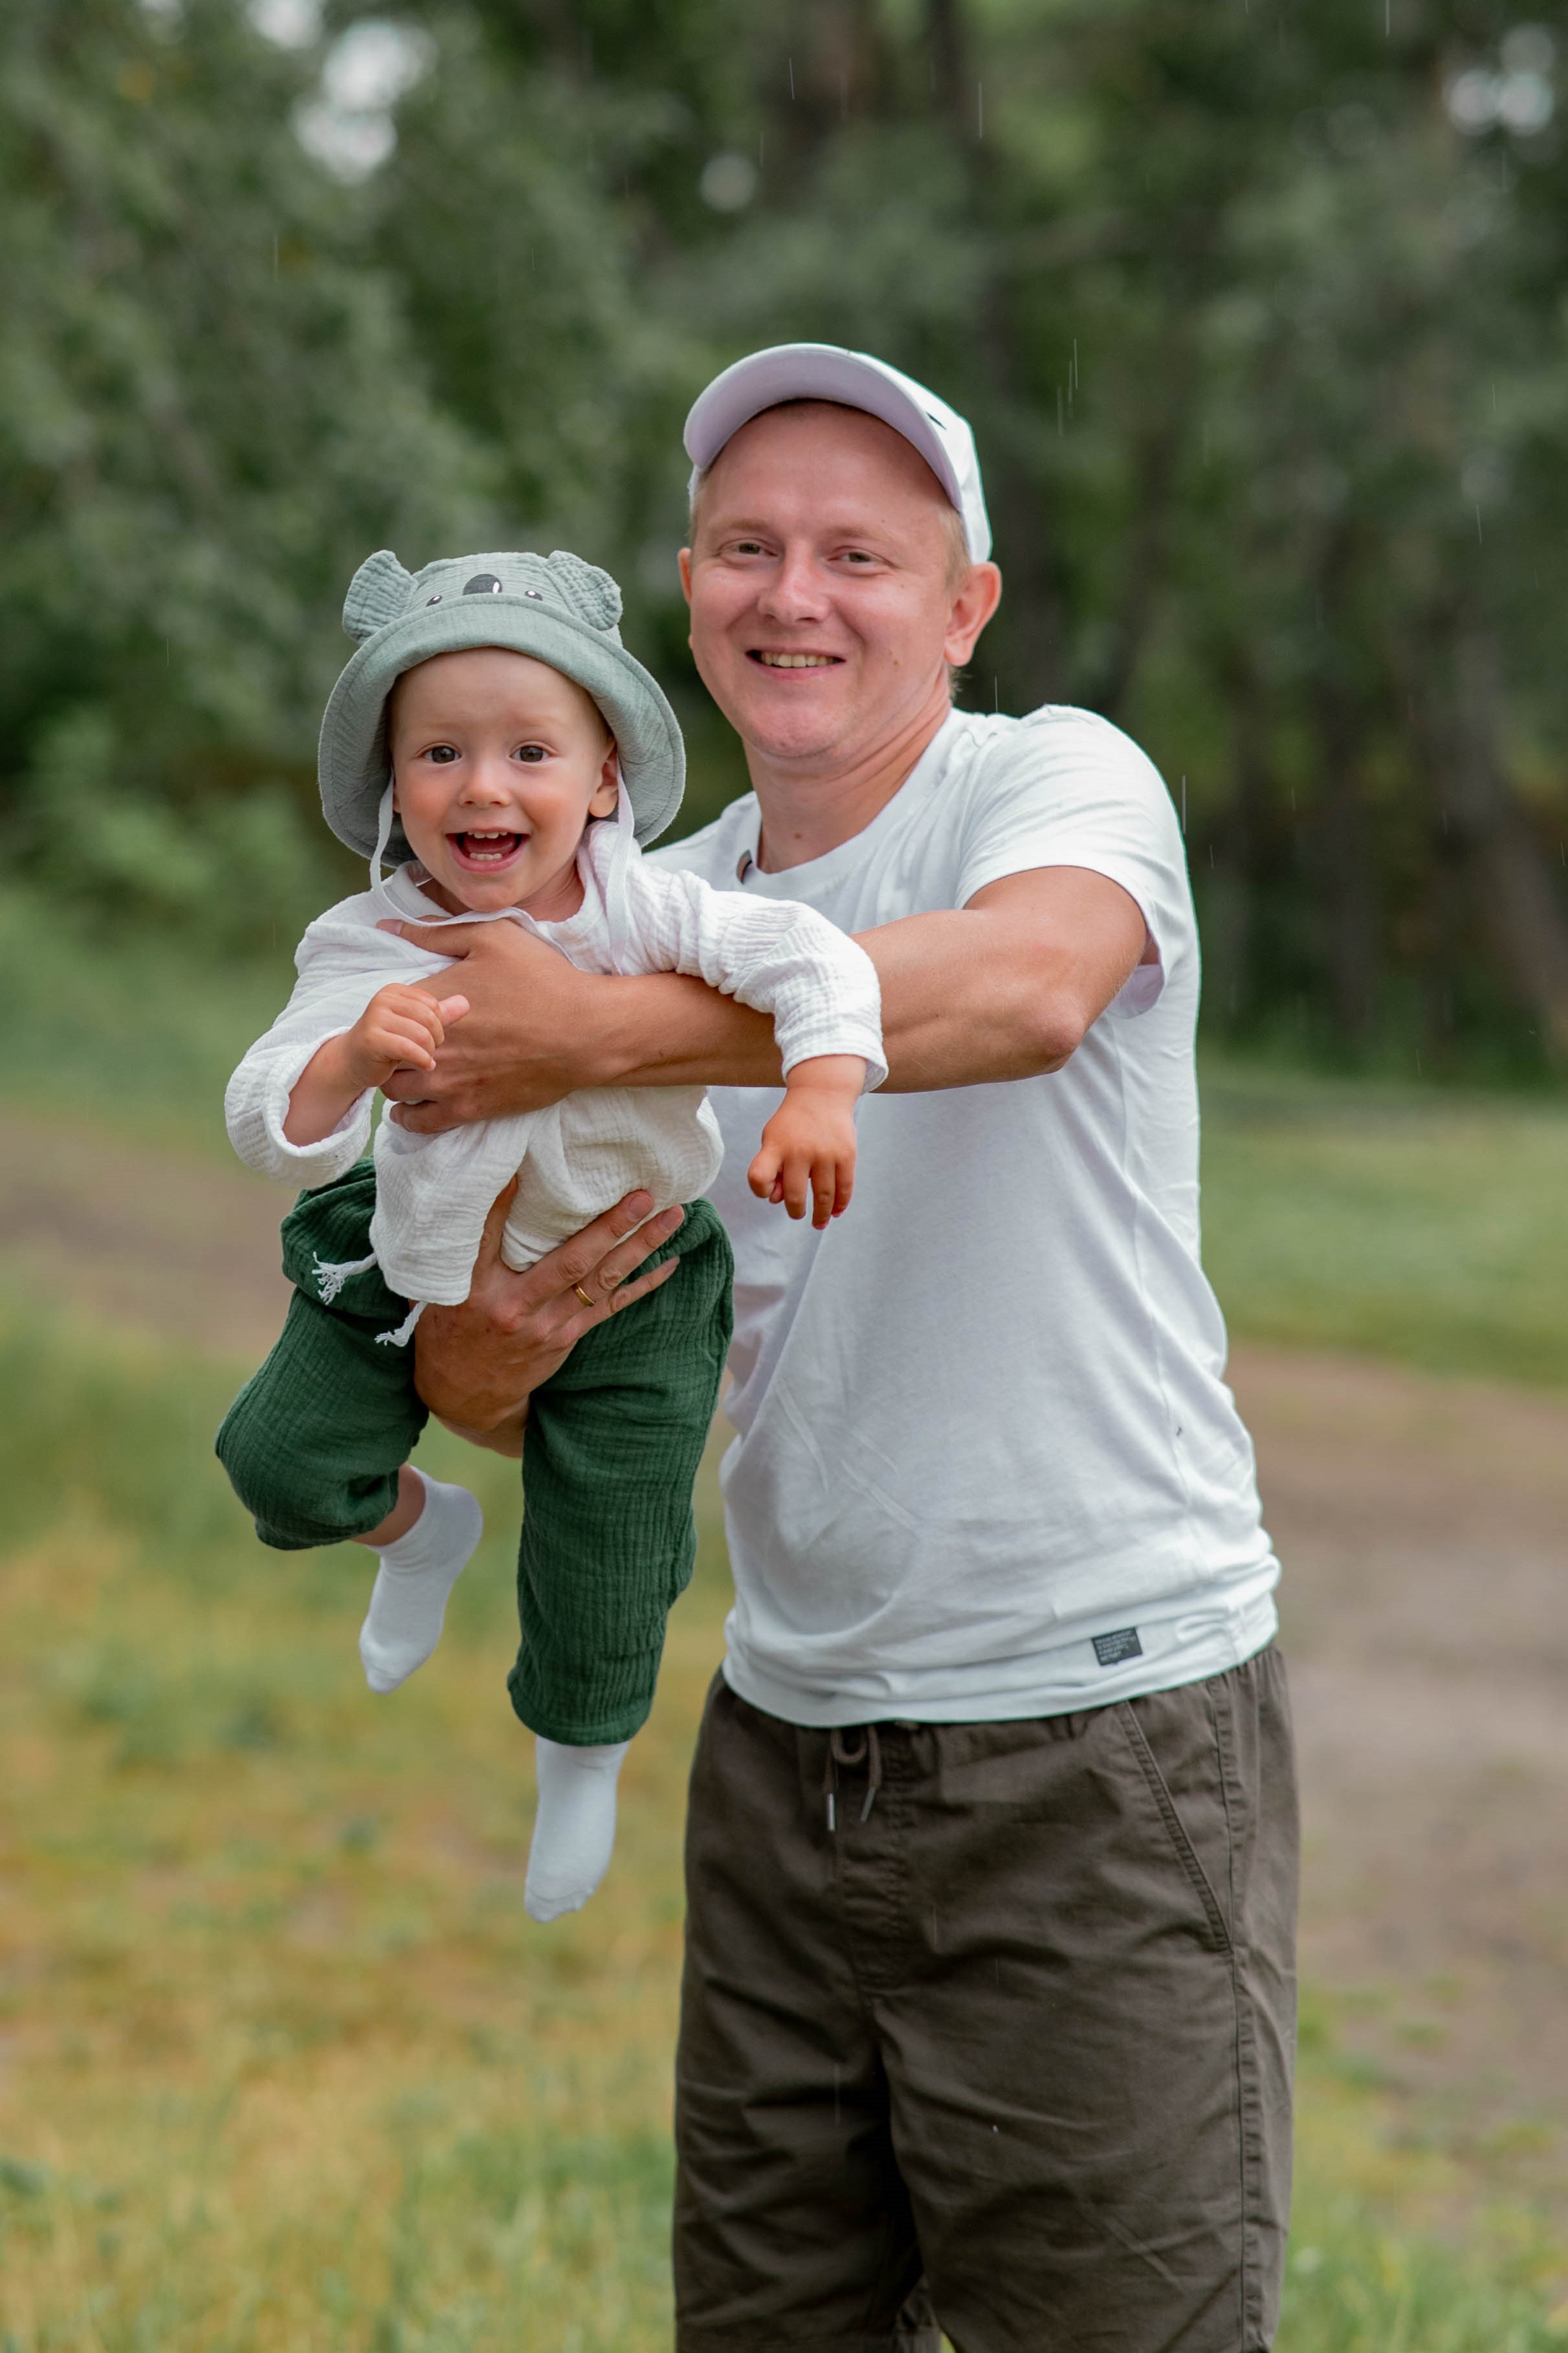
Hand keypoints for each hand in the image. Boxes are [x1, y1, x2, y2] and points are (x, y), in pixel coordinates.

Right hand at [346, 981, 467, 1088]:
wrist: (353, 1061)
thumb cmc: (388, 1041)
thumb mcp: (415, 1025)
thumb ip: (440, 1014)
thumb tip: (465, 1003)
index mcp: (395, 991)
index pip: (433, 1005)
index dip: (439, 1025)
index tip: (432, 1039)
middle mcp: (383, 999)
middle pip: (429, 1018)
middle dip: (436, 1039)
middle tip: (430, 1051)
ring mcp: (375, 1018)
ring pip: (421, 1034)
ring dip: (429, 1052)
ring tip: (425, 1059)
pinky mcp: (372, 1040)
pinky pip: (408, 1049)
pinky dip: (422, 1060)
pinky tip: (425, 1066)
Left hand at [376, 918, 612, 1130]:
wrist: (584, 1031)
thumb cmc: (542, 980)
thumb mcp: (492, 938)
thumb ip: (436, 933)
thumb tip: (390, 924)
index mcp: (431, 1004)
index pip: (385, 1012)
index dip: (392, 1011)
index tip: (406, 1010)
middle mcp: (431, 1046)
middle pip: (383, 1055)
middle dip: (388, 1047)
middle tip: (405, 1041)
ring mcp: (448, 1083)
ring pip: (394, 1092)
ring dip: (397, 1081)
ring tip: (411, 1072)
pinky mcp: (469, 1109)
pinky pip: (419, 1123)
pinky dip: (411, 1116)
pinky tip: (419, 1104)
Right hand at [413, 1181, 685, 1453]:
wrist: (463, 1394)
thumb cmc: (451, 1328)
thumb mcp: (443, 1288)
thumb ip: (466, 1248)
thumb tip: (488, 1188)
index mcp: (473, 1288)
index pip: (488, 1237)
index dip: (503, 1204)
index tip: (523, 1168)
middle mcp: (514, 1306)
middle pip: (568, 1261)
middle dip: (609, 1227)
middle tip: (642, 1195)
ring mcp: (546, 1325)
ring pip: (600, 1280)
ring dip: (640, 1246)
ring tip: (672, 1216)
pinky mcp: (567, 1336)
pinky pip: (611, 1306)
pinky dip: (643, 1284)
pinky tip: (671, 1262)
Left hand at [747, 1056, 863, 1229]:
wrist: (822, 1094)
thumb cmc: (792, 1124)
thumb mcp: (772, 1138)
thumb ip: (771, 1168)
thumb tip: (777, 1200)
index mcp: (776, 1146)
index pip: (759, 1177)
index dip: (760, 1191)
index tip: (768, 1192)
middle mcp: (799, 1151)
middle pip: (795, 1196)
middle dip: (796, 1211)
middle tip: (798, 1214)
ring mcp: (825, 1154)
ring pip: (823, 1197)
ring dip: (821, 1215)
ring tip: (819, 1222)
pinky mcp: (846, 1155)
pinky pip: (844, 1188)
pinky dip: (840, 1204)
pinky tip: (836, 1211)